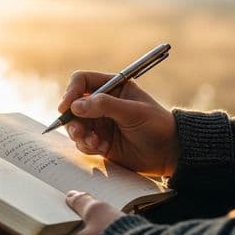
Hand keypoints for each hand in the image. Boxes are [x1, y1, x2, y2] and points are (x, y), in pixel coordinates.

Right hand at [59, 70, 179, 176]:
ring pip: (75, 125)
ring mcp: (99, 122)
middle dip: (72, 119)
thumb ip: (105, 106)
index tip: (67, 106)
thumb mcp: (133, 112)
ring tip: (93, 142)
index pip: (82, 81)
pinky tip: (101, 148)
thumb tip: (75, 106)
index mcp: (112, 87)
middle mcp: (102, 103)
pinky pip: (82, 142)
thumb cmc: (156, 125)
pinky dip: (87, 145)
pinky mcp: (99, 141)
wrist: (168, 153)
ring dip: (79, 134)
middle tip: (78, 131)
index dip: (71, 92)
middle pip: (73, 105)